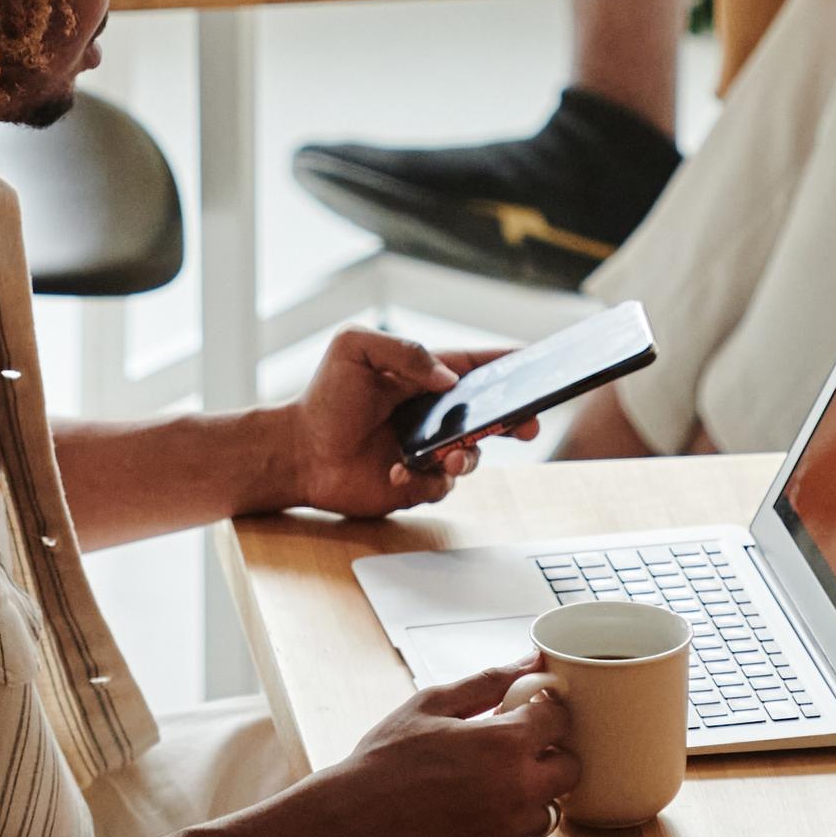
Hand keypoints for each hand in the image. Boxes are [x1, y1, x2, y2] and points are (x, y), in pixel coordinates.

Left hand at [287, 329, 538, 521]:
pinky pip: (441, 486)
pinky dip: (427, 480)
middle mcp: (432, 414)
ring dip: (468, 456)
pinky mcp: (416, 483)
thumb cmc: (324, 396)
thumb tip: (449, 379)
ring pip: (472, 455)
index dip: (508, 364)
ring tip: (449, 456)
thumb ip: (404, 351)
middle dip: (515, 419)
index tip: (537, 365)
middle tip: (526, 425)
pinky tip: (396, 470)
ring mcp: (427, 450)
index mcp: (424, 376)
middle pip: (489, 414)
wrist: (298, 452)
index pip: (476, 366)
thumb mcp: (355, 349)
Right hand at [333, 669, 576, 836]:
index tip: (527, 712)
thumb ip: (489, 681)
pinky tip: (476, 804)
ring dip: (534, 789)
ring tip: (495, 778)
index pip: (561, 719)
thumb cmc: (388, 756)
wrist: (354, 818)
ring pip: (551, 804)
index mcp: (505, 742)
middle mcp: (517, 787)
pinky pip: (523, 832)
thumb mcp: (433, 703)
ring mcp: (508, 826)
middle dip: (550, 753)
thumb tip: (530, 661)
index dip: (545, 712)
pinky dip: (509, 818)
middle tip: (516, 746)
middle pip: (571, 767)